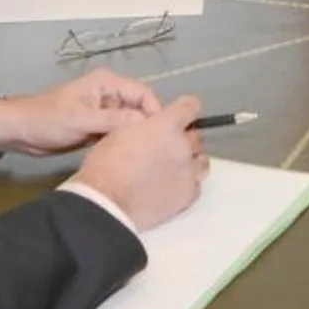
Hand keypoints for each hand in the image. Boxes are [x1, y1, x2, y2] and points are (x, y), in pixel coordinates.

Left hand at [0, 68, 164, 155]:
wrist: (20, 131)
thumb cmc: (49, 119)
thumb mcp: (82, 119)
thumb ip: (115, 120)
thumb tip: (147, 125)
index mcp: (108, 83)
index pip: (144, 94)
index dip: (155, 112)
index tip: (161, 135)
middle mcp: (111, 95)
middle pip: (141, 109)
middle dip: (147, 126)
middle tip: (157, 149)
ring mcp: (104, 112)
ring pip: (131, 123)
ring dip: (135, 136)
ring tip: (146, 155)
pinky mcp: (98, 127)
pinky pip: (119, 133)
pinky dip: (123, 142)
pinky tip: (130, 157)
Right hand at [67, 94, 209, 230]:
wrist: (107, 202)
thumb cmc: (106, 165)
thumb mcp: (120, 132)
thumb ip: (143, 126)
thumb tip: (151, 128)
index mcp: (166, 125)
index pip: (191, 106)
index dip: (185, 109)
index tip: (179, 116)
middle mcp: (183, 145)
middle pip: (196, 136)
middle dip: (183, 139)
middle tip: (166, 148)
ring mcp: (189, 171)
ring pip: (202, 160)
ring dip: (190, 161)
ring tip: (173, 168)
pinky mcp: (189, 195)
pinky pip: (196, 185)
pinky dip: (187, 184)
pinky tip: (172, 187)